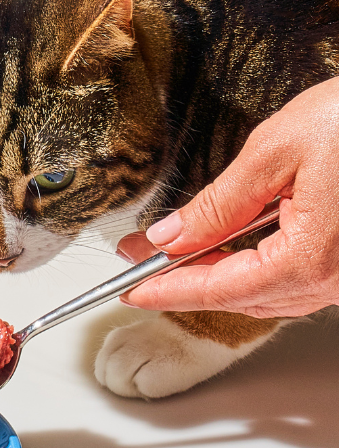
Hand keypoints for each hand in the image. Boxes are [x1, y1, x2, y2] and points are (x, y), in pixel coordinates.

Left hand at [122, 77, 338, 317]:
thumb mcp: (277, 151)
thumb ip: (218, 204)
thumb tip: (172, 236)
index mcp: (310, 261)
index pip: (217, 289)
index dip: (165, 290)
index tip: (128, 287)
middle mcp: (336, 281)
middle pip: (241, 296)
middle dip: (184, 280)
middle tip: (139, 260)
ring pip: (270, 292)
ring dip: (219, 275)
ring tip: (175, 251)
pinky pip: (298, 278)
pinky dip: (257, 267)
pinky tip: (232, 246)